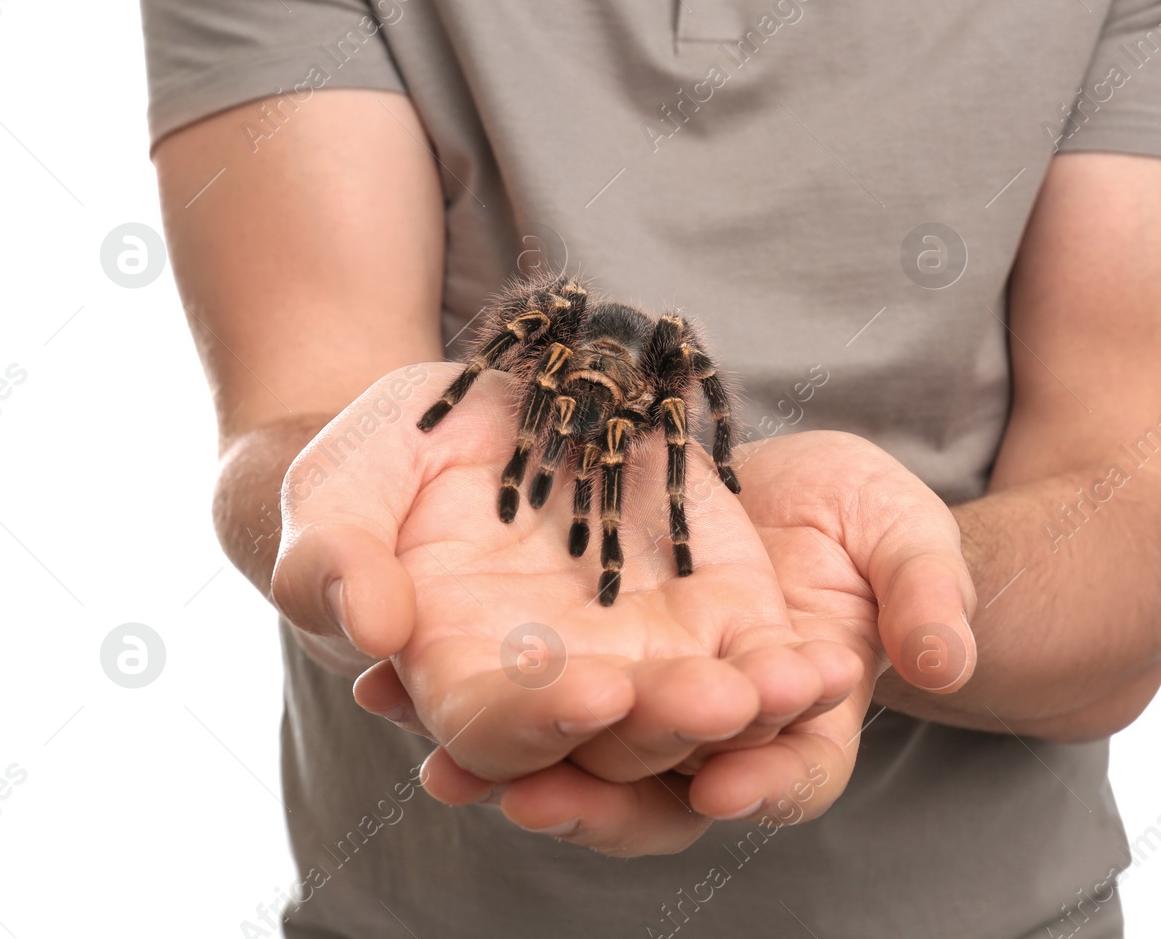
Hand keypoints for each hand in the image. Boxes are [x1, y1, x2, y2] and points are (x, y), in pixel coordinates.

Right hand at [270, 364, 861, 844]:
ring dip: (751, 714)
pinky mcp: (712, 603)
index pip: (501, 736)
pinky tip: (830, 664)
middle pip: (619, 746)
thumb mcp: (336, 486)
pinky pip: (760, 656)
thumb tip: (373, 630)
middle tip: (717, 701)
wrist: (470, 413)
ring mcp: (644, 650)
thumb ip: (330, 561)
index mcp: (463, 681)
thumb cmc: (384, 462)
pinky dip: (794, 670)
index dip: (544, 727)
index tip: (592, 694)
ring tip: (793, 686)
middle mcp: (562, 686)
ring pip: (702, 718)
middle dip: (669, 730)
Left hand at [418, 429, 977, 855]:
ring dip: (514, 770)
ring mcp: (638, 701)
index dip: (759, 787)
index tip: (720, 786)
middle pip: (660, 795)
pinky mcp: (576, 658)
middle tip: (542, 797)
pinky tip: (399, 686)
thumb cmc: (862, 520)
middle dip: (601, 802)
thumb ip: (927, 597)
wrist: (785, 485)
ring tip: (446, 768)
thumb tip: (944, 662)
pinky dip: (462, 700)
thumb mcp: (905, 537)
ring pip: (574, 759)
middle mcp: (713, 739)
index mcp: (805, 725)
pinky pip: (516, 691)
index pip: (788, 777)